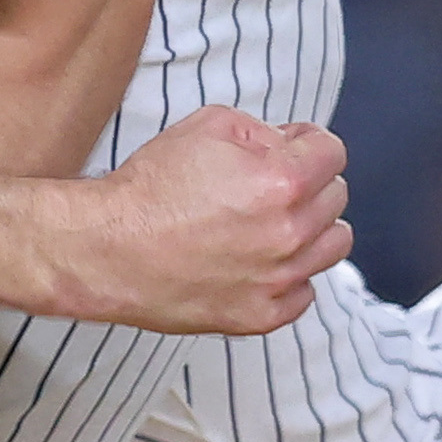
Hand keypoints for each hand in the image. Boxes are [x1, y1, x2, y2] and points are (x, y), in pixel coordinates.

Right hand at [66, 107, 350, 333]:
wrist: (105, 249)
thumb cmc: (149, 188)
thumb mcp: (207, 125)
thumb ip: (263, 130)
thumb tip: (288, 145)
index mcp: (283, 181)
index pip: (333, 152)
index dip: (307, 143)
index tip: (287, 149)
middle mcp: (289, 233)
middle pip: (335, 197)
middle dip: (307, 183)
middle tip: (266, 185)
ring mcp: (278, 280)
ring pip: (332, 246)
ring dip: (311, 228)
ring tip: (272, 224)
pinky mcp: (260, 316)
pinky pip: (305, 292)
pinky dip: (290, 275)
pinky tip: (258, 261)